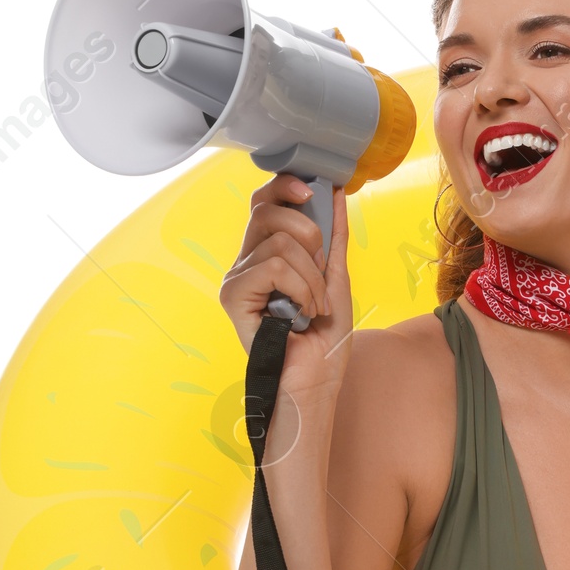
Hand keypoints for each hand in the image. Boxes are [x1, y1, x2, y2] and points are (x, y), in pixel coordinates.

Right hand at [219, 174, 355, 400]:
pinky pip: (273, 266)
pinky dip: (300, 288)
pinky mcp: (232, 296)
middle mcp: (246, 262)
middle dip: (309, 234)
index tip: (312, 190)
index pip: (264, 202)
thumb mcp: (336, 277)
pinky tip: (301, 312)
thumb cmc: (324, 341)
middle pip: (267, 211)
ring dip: (312, 276)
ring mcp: (237, 278)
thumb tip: (333, 191)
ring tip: (314, 305)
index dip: (285, 187)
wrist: (317, 381)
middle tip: (319, 273)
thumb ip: (333, 236)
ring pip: (278, 242)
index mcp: (266, 254)